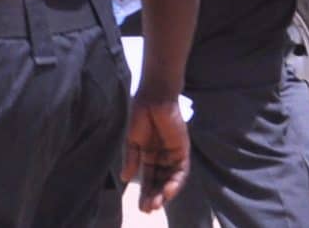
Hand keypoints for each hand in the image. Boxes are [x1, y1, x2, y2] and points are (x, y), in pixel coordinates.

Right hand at [123, 93, 189, 211]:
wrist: (154, 98)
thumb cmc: (140, 115)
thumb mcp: (133, 140)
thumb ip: (132, 159)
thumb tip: (125, 179)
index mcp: (149, 155)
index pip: (148, 178)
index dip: (144, 193)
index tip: (140, 207)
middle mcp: (163, 158)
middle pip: (160, 182)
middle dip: (154, 196)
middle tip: (147, 210)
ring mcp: (174, 155)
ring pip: (170, 180)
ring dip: (164, 194)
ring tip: (156, 205)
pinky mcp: (183, 151)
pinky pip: (181, 172)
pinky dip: (175, 183)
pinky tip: (168, 191)